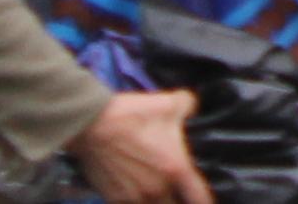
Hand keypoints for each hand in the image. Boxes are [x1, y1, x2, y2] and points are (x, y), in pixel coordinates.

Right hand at [73, 90, 209, 203]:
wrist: (92, 126)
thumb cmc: (133, 115)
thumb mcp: (171, 104)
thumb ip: (189, 107)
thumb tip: (192, 109)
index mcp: (176, 169)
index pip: (199, 198)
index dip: (205, 202)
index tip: (205, 202)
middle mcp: (157, 190)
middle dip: (178, 201)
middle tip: (179, 194)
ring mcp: (133, 198)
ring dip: (158, 203)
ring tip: (160, 195)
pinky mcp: (113, 199)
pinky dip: (137, 203)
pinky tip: (139, 195)